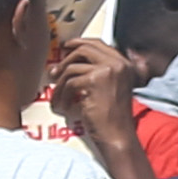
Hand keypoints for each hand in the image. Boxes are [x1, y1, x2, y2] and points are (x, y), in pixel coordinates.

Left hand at [49, 29, 145, 156]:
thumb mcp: (110, 88)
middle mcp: (118, 63)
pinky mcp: (95, 81)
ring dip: (60, 83)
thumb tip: (68, 62)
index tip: (65, 47)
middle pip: (84, 49)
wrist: (117, 135)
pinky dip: (63, 95)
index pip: (98, 44)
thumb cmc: (111, 118)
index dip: (79, 43)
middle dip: (65, 59)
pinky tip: (64, 106)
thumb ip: (98, 72)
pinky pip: (70, 82)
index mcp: (124, 63)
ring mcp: (108, 70)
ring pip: (73, 67)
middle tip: (54, 72)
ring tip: (57, 96)